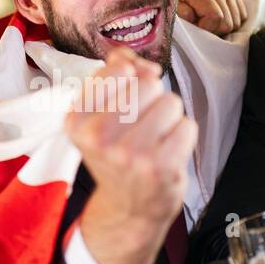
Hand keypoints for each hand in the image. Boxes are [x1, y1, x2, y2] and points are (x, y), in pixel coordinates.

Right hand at [66, 48, 197, 263]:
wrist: (129, 207)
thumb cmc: (118, 154)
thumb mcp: (101, 114)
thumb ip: (115, 74)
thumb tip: (130, 56)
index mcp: (77, 120)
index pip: (120, 68)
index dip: (131, 78)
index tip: (125, 99)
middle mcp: (99, 137)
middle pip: (149, 83)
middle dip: (152, 99)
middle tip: (141, 126)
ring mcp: (131, 154)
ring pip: (170, 102)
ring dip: (169, 118)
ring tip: (154, 140)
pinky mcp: (161, 167)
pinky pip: (187, 125)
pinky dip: (182, 136)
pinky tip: (167, 153)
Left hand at [177, 0, 247, 35]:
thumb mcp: (172, 5)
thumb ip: (182, 13)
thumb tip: (194, 18)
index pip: (215, 18)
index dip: (206, 28)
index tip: (196, 26)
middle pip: (228, 23)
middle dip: (214, 29)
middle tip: (201, 24)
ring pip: (236, 21)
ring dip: (222, 25)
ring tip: (208, 19)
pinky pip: (241, 15)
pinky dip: (231, 19)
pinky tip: (219, 16)